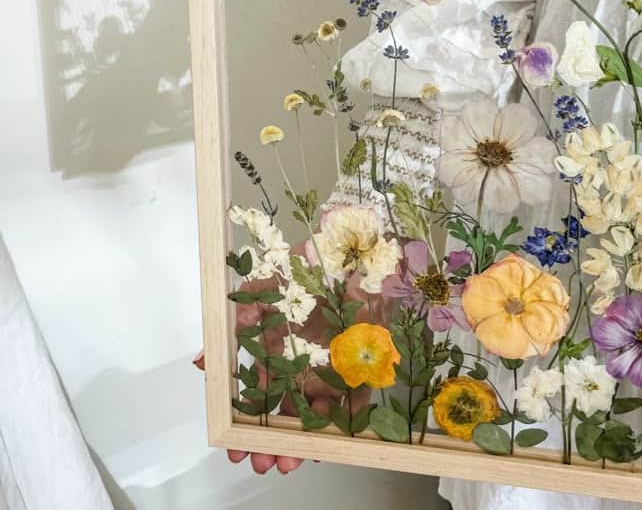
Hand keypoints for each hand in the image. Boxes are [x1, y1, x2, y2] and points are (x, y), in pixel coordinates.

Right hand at [194, 242, 389, 474]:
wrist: (357, 252)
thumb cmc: (312, 267)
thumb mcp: (269, 287)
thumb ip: (240, 316)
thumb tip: (204, 358)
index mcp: (279, 347)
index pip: (259, 392)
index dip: (246, 421)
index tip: (233, 448)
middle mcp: (304, 362)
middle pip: (285, 411)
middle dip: (271, 441)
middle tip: (262, 463)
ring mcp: (333, 368)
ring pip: (315, 415)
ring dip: (300, 441)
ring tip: (289, 461)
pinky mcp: (363, 369)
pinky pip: (353, 405)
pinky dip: (339, 427)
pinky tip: (324, 443)